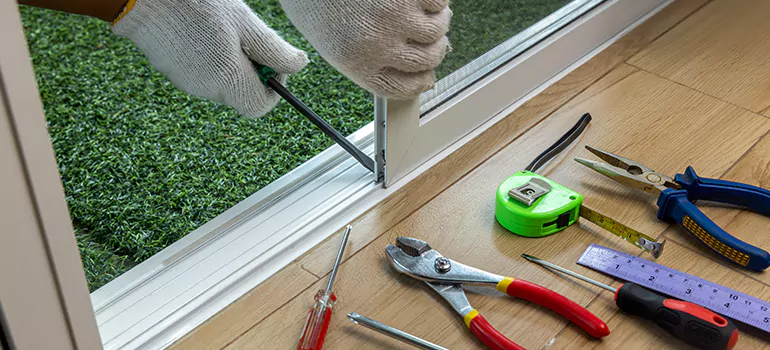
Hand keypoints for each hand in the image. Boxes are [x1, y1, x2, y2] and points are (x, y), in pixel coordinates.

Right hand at [112, 0, 307, 117]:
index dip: (274, 89)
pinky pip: (203, 74)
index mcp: (228, 81)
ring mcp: (188, 84)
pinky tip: (203, 33)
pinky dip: (212, 60)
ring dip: (232, 63)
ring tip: (223, 31)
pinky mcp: (174, 73)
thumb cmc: (199, 6)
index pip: (260, 107)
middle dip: (253, 71)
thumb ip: (275, 49)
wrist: (144, 0)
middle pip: (243, 94)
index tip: (274, 64)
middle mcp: (207, 90)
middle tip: (247, 39)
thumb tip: (299, 66)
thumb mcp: (246, 24)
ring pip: (224, 83)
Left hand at [279, 0, 450, 98]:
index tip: (426, 74)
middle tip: (428, 36)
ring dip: (437, 19)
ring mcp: (396, 16)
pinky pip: (439, 1)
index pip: (404, 87)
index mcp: (356, 63)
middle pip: (428, 59)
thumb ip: (366, 59)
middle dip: (434, 47)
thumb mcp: (332, 39)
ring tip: (418, 8)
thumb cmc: (318, 0)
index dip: (420, 81)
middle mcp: (378, 44)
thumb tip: (412, 72)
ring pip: (438, 28)